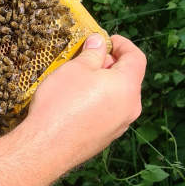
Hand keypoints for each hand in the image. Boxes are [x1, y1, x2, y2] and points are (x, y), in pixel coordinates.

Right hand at [20, 34, 145, 171]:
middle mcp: (130, 107)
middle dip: (110, 64)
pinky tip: (75, 100)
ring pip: (117, 96)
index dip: (123, 44)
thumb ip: (93, 53)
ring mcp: (120, 125)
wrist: (48, 145)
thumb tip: (99, 42)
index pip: (137, 58)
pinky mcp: (106, 137)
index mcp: (127, 87)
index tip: (106, 39)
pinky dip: (97, 100)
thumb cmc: (61, 102)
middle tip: (87, 57)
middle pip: (128, 78)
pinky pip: (108, 112)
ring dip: (103, 83)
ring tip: (78, 78)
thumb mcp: (76, 68)